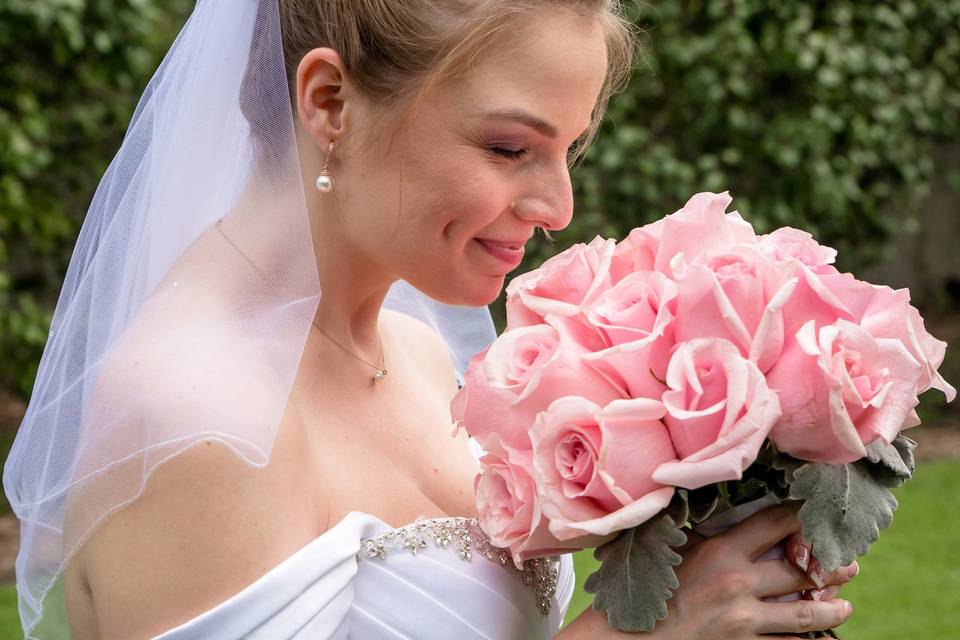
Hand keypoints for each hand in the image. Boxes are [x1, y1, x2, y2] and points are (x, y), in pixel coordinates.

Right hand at [652, 502, 852, 638]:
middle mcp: (739, 585)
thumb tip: (731, 510)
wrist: (636, 638)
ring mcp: (744, 621)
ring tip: (846, 605)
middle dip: (831, 565)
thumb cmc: (654, 588)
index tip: (816, 511)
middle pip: (801, 568)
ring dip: (833, 607)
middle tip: (850, 564)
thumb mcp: (677, 550)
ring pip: (806, 612)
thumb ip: (708, 533)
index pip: (775, 523)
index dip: (802, 515)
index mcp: (722, 552)